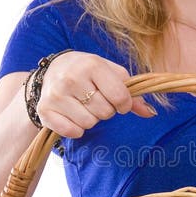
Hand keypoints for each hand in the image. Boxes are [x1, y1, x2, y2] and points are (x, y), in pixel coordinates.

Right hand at [35, 51, 155, 136]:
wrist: (51, 71)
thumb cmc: (88, 72)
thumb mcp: (110, 73)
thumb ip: (132, 93)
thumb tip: (150, 113)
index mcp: (92, 64)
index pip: (120, 97)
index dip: (124, 104)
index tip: (118, 100)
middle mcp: (72, 78)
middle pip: (105, 112)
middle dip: (105, 110)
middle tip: (95, 99)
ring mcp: (56, 95)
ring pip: (89, 123)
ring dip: (91, 118)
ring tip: (83, 105)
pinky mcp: (45, 111)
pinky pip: (73, 132)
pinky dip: (76, 128)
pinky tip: (72, 114)